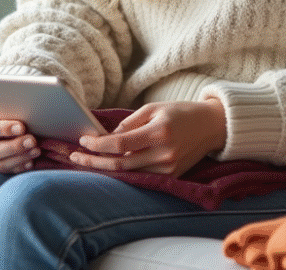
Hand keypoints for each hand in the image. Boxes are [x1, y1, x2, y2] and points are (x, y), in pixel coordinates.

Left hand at [68, 99, 226, 176]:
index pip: (120, 143)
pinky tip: (108, 165)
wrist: (212, 126)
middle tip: (74, 157)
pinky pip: (141, 174)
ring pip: (128, 172)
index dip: (98, 144)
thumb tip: (107, 137)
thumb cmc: (180, 112)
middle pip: (120, 164)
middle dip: (94, 162)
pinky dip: (123, 170)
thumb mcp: (153, 109)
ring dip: (105, 167)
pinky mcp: (172, 176)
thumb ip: (129, 124)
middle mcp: (164, 153)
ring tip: (85, 160)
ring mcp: (169, 168)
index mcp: (159, 132)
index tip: (83, 141)